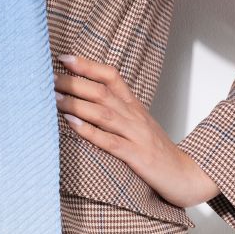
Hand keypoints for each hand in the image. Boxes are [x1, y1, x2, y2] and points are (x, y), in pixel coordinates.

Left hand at [54, 54, 220, 208]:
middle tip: (49, 78)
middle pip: (102, 92)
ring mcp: (137, 136)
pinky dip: (89, 131)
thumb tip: (85, 99)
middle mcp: (135, 116)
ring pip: (103, 113)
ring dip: (76, 104)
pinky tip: (72, 124)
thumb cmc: (157, 151)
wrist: (185, 175)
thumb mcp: (138, 125)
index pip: (111, 76)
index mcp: (135, 106)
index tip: (64, 58)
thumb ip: (117, 111)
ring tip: (54, 98)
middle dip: (74, 83)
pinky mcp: (136, 156)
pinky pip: (110, 141)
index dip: (88, 65)